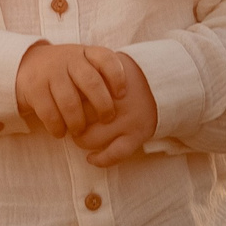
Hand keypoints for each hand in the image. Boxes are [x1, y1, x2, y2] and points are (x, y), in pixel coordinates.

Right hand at [14, 42, 129, 139]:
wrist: (25, 64)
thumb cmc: (65, 70)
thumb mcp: (82, 63)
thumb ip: (100, 75)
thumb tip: (124, 101)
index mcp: (84, 52)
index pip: (107, 59)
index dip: (118, 77)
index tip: (122, 95)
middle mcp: (68, 59)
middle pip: (92, 83)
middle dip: (103, 106)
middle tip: (107, 119)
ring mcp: (50, 73)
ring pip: (70, 103)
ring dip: (78, 122)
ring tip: (79, 131)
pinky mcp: (34, 88)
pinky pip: (49, 113)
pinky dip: (57, 127)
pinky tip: (60, 132)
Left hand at [72, 50, 157, 165]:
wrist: (164, 82)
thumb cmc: (128, 75)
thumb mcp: (106, 65)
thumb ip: (86, 73)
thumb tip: (60, 86)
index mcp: (104, 81)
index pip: (71, 96)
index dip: (62, 102)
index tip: (61, 103)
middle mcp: (114, 101)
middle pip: (77, 117)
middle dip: (70, 121)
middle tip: (71, 120)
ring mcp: (126, 120)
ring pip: (89, 138)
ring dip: (80, 139)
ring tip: (80, 135)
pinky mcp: (137, 135)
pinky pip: (114, 154)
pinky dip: (100, 159)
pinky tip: (91, 158)